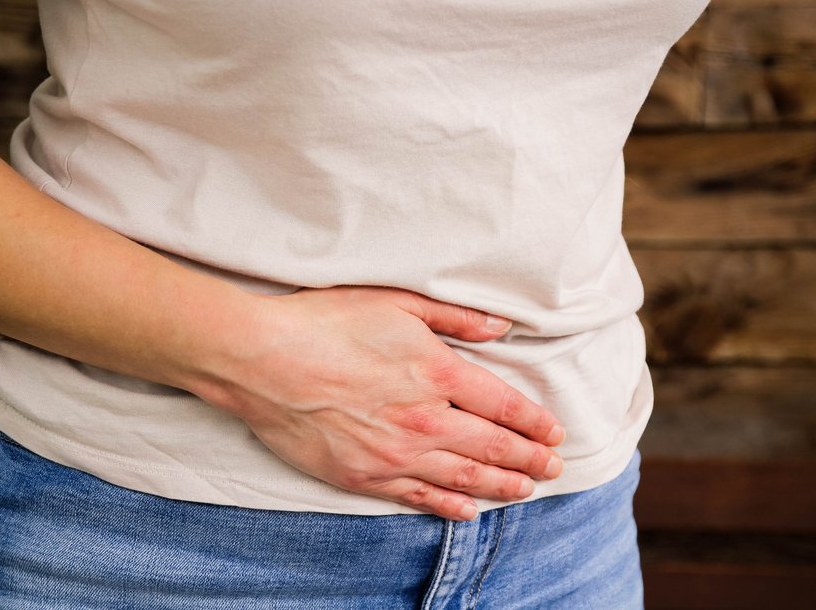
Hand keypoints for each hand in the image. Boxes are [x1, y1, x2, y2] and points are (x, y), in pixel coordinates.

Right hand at [202, 285, 564, 520]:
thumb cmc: (325, 322)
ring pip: (464, 477)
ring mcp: (395, 453)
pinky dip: (449, 506)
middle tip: (554, 469)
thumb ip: (454, 318)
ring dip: (501, 486)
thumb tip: (501, 328)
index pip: (504, 405)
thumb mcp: (396, 302)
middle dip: (530, 459)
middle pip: (492, 446)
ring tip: (526, 491)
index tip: (554, 434)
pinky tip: (468, 512)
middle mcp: (425, 419)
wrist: (261, 360)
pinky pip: (419, 496)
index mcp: (437, 371)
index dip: (534, 423)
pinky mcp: (363, 475)